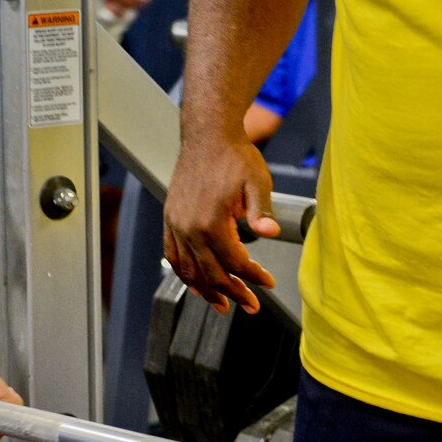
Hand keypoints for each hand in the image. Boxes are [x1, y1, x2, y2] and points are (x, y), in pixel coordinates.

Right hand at [162, 131, 279, 312]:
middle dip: (234, 293)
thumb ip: (261, 212)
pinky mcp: (170, 219)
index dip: (253, 277)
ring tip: (224, 304)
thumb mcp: (257, 182)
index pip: (235, 262)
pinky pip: (172, 255)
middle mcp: (190, 228)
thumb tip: (271, 234)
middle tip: (251, 306)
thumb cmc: (235, 157)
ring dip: (207, 291)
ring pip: (189, 271)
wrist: (208, 135)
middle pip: (212, 274)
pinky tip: (196, 285)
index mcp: (212, 221)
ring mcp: (177, 224)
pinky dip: (183, 274)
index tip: (268, 282)